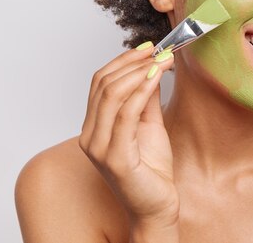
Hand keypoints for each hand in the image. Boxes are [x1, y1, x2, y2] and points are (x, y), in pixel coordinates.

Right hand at [78, 43, 178, 227]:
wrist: (158, 205)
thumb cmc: (152, 169)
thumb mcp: (149, 123)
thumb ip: (145, 97)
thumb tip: (151, 67)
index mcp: (94, 126)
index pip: (99, 83)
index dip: (122, 61)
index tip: (148, 48)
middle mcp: (90, 135)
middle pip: (103, 84)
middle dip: (133, 62)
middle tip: (159, 51)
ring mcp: (99, 147)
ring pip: (112, 95)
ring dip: (139, 72)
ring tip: (162, 61)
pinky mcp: (115, 158)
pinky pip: (127, 115)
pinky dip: (142, 91)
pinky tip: (157, 79)